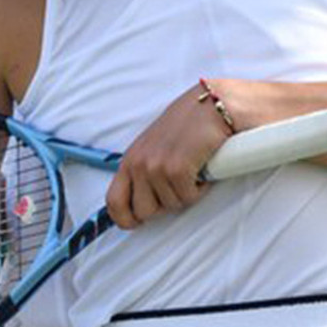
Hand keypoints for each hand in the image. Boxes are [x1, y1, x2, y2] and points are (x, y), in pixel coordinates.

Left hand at [105, 84, 231, 228]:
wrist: (213, 104)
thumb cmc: (187, 126)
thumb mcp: (154, 147)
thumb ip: (144, 171)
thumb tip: (139, 204)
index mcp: (129, 160)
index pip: (114, 202)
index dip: (126, 220)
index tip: (139, 223)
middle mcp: (138, 163)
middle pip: (143, 212)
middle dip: (165, 206)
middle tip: (178, 186)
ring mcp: (156, 166)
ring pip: (170, 206)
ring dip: (186, 193)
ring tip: (192, 170)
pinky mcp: (177, 168)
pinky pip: (188, 197)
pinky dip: (200, 189)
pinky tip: (203, 169)